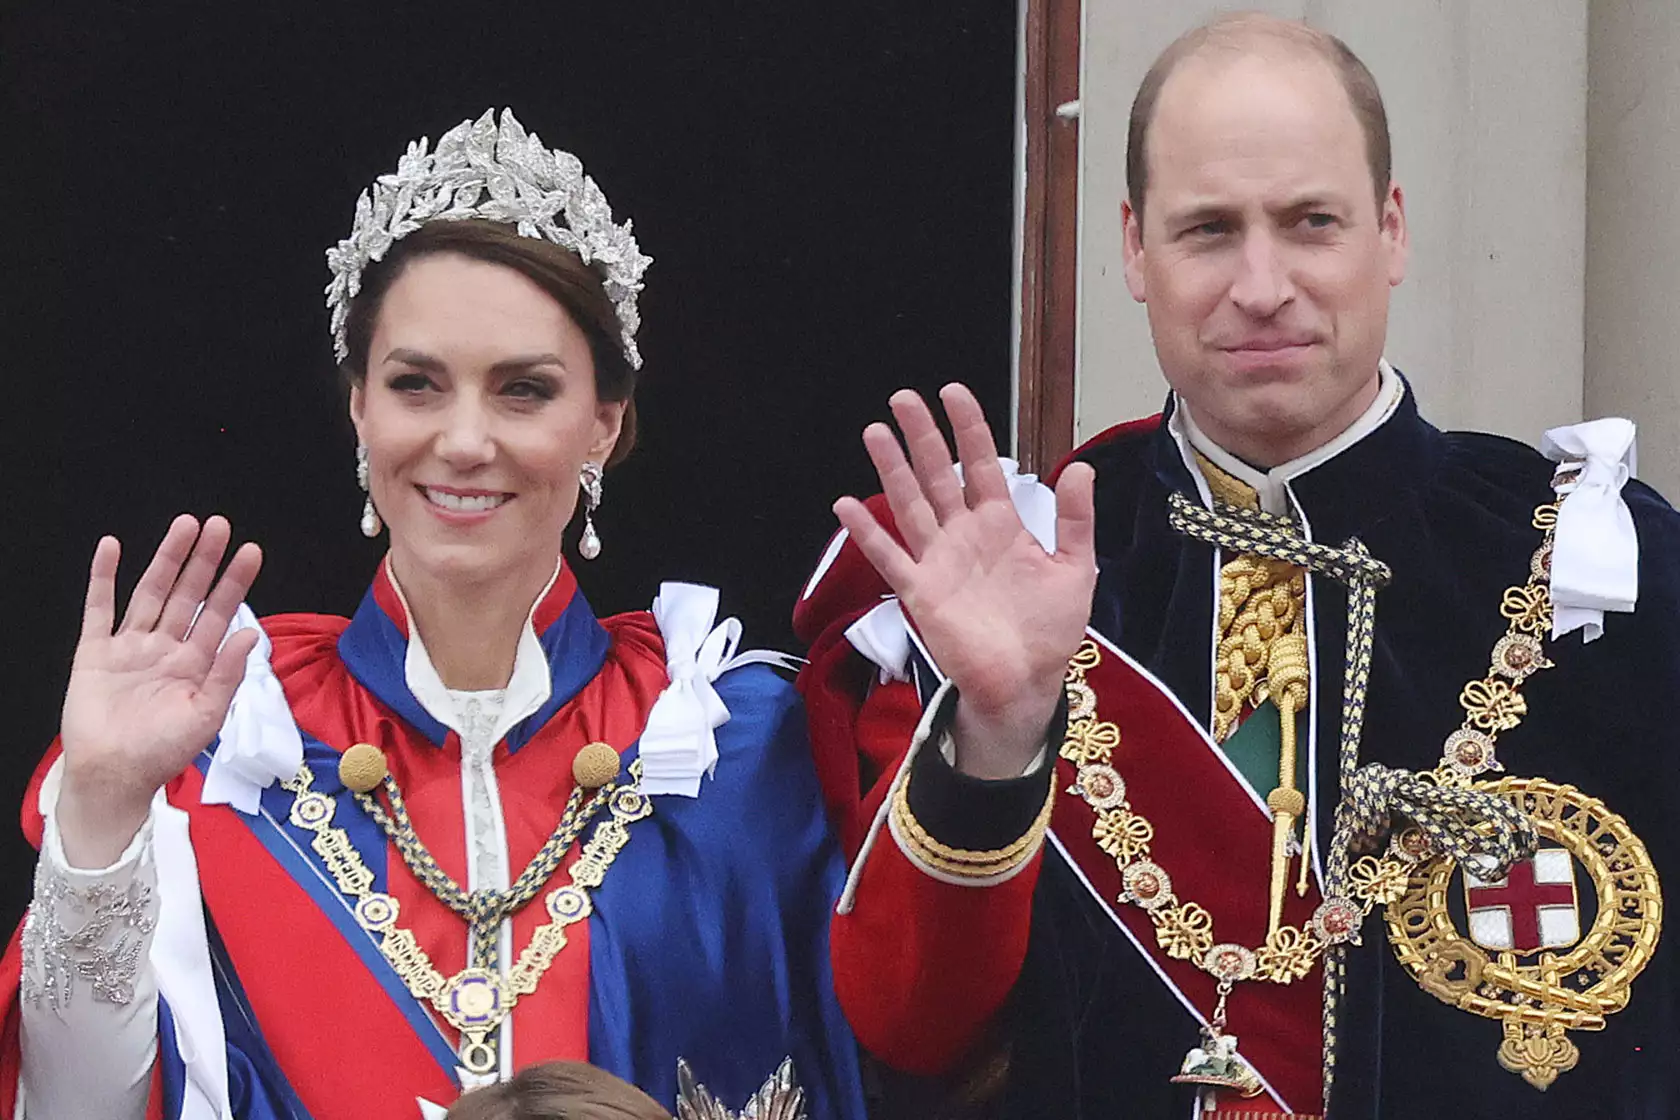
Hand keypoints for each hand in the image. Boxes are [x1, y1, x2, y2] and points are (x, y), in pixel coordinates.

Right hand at [57, 515, 262, 866]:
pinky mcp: (94, 653)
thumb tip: (251, 634)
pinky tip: (111, 547)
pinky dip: (103, 578)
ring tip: (184, 527)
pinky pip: (98, 609)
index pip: (219, 613)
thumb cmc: (162, 754)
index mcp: (195, 664)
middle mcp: (165, 648)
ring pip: (151, 593)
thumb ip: (228, 675)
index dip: (234, 583)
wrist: (113, 777)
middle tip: (219, 525)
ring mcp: (130, 647)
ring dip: (166, 560)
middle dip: (203, 560)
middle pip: (187, 594)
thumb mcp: (206, 716)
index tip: (250, 552)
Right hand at [834, 384, 1095, 778]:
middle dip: (921, 436)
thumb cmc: (1050, 630)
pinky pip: (889, 556)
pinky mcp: (921, 591)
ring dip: (892, 469)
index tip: (953, 392)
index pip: (981, 465)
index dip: (968, 429)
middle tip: (903, 397)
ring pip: (910, 504)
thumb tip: (1080, 465)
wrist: (1027, 683)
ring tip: (875, 432)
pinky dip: (867, 532)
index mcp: (1001, 525)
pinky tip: (846, 504)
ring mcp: (939, 561)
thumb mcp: (1075, 567)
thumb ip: (1075, 518)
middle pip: (937, 475)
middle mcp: (964, 535)